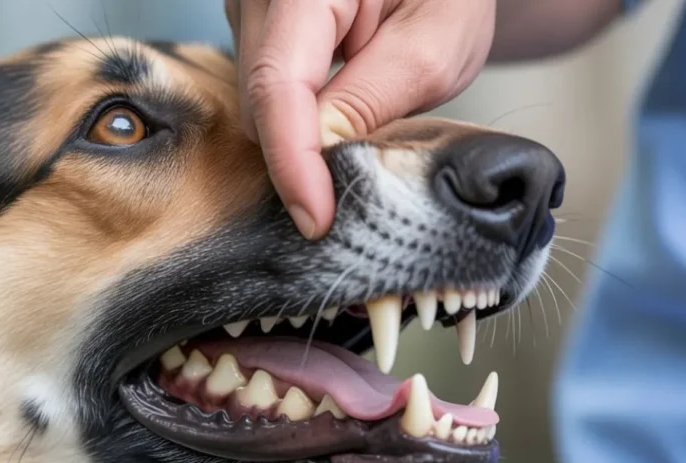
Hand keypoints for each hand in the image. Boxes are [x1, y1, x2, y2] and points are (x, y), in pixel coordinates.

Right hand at [225, 0, 496, 239]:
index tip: (316, 219)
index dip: (293, 160)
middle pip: (260, 101)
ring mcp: (251, 8)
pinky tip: (339, 106)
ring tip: (366, 111)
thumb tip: (318, 157)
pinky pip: (263, 93)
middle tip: (371, 163)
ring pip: (257, 103)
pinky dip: (299, 117)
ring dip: (304, 131)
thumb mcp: (434, 46)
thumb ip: (372, 100)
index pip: (278, 83)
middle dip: (305, 150)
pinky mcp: (255, 28)